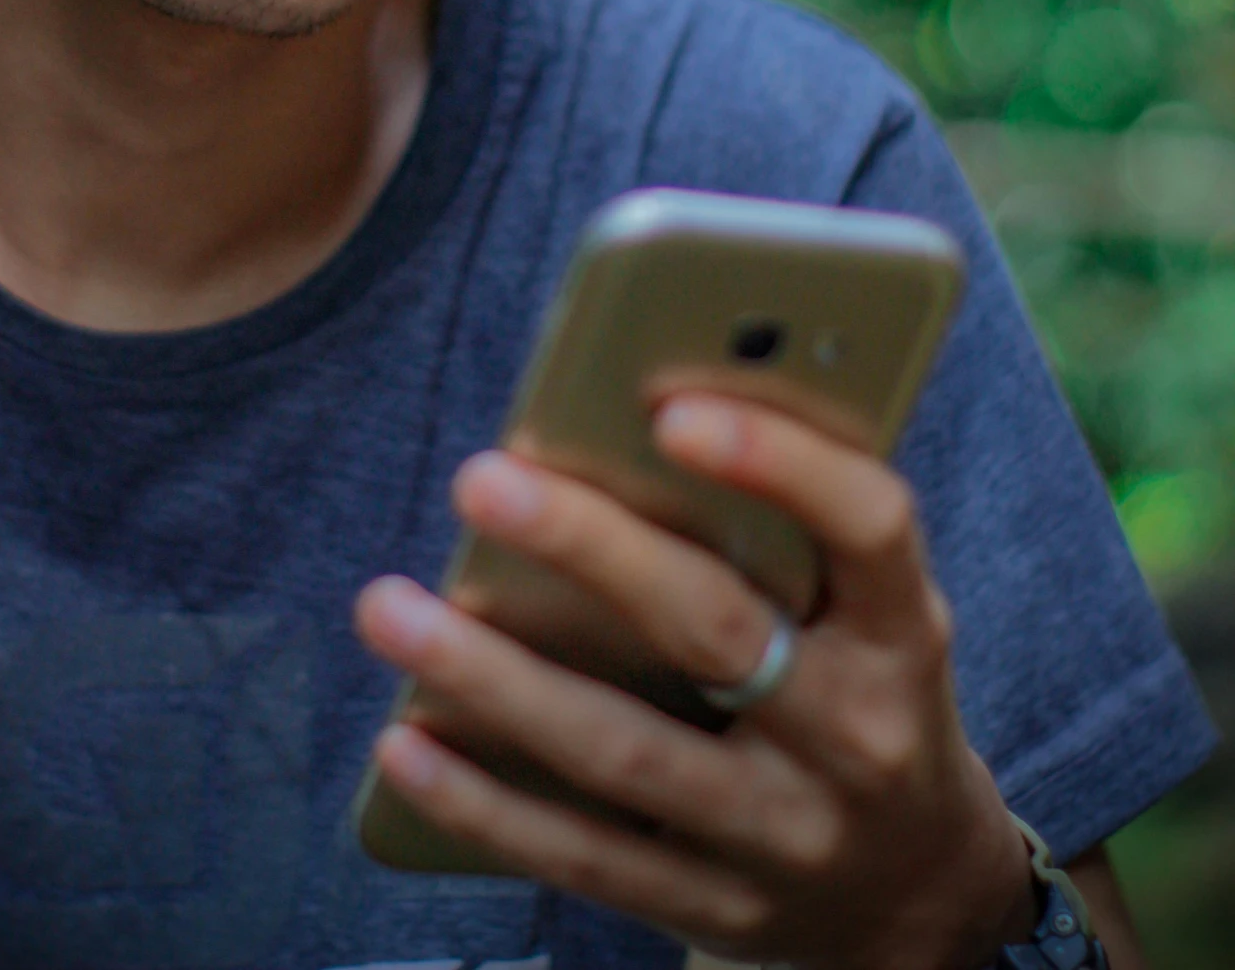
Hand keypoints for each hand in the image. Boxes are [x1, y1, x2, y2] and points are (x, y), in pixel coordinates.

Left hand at [355, 394, 1034, 969]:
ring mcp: (782, 837)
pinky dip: (483, 801)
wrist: (924, 896)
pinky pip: (582, 854)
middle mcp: (855, 736)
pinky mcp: (712, 907)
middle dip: (590, 548)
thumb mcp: (871, 606)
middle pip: (714, 630)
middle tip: (481, 477)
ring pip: (622, 750)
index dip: (780, 460)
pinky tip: (407, 735)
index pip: (868, 527)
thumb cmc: (864, 685)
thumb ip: (789, 520)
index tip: (670, 407)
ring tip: (389, 607)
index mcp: (903, 631)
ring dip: (494, 677)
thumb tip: (629, 411)